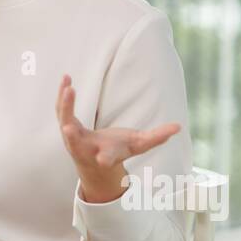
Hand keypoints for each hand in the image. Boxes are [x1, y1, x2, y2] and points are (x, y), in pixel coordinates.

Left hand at [55, 73, 180, 203]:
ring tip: (69, 86)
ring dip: (65, 105)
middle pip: (76, 142)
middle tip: (68, 128)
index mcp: (104, 155)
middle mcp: (84, 148)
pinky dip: (63, 94)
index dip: (105, 159)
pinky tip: (66, 78)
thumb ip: (157, 137)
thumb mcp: (138, 145)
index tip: (103, 161)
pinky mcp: (66, 124)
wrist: (92, 162)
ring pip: (65, 120)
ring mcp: (72, 137)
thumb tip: (178, 127)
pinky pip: (61, 108)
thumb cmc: (117, 151)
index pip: (106, 159)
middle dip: (72, 137)